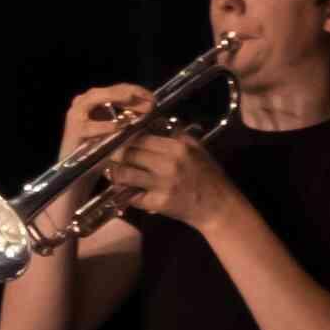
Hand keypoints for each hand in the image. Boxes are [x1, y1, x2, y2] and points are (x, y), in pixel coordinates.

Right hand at [38, 85, 153, 233]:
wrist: (78, 178)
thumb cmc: (101, 155)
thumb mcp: (119, 135)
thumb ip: (132, 122)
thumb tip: (154, 112)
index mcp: (96, 103)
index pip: (120, 89)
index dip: (138, 92)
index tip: (154, 100)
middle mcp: (84, 104)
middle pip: (109, 89)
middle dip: (131, 94)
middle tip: (149, 103)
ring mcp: (76, 116)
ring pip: (96, 98)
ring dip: (116, 100)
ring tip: (134, 104)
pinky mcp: (72, 132)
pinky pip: (88, 126)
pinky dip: (103, 126)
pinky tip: (118, 127)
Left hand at [100, 128, 244, 232]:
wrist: (218, 206)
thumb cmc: (207, 175)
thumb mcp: (196, 148)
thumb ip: (174, 135)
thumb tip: (150, 123)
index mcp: (177, 147)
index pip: (140, 137)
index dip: (125, 139)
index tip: (117, 141)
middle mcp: (168, 163)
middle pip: (129, 154)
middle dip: (116, 155)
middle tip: (111, 157)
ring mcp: (162, 184)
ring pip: (125, 174)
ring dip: (116, 174)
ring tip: (115, 173)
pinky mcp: (158, 203)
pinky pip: (132, 196)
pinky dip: (126, 193)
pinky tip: (126, 191)